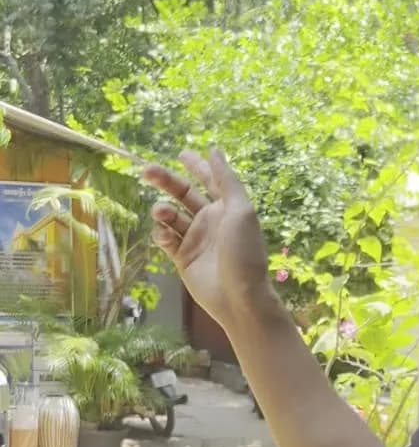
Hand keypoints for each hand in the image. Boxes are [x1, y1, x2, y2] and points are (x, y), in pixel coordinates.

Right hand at [143, 148, 275, 329]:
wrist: (239, 297)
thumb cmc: (244, 252)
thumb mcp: (240, 210)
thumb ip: (226, 180)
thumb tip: (214, 150)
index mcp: (227, 207)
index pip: (209, 180)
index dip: (197, 166)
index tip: (181, 154)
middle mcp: (210, 221)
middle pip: (183, 194)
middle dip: (166, 182)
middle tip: (147, 171)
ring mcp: (196, 240)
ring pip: (171, 216)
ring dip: (163, 210)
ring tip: (162, 213)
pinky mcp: (183, 258)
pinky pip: (166, 240)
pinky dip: (162, 235)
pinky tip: (165, 237)